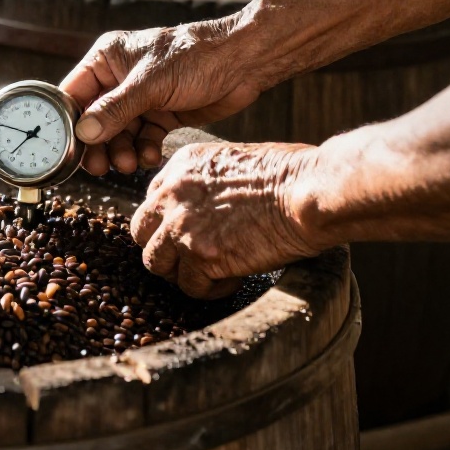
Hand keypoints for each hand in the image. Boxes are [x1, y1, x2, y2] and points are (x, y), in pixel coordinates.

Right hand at [60, 16, 273, 175]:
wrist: (243, 62)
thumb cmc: (195, 57)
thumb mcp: (151, 85)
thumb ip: (115, 110)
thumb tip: (84, 134)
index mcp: (106, 59)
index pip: (74, 94)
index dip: (69, 122)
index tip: (68, 149)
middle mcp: (119, 78)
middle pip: (95, 119)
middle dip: (99, 144)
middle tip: (99, 167)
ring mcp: (140, 98)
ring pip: (119, 133)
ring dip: (122, 150)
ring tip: (130, 163)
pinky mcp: (161, 114)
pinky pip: (142, 137)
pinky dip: (143, 149)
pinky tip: (149, 156)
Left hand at [132, 141, 325, 297]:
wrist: (307, 190)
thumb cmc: (290, 173)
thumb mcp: (236, 160)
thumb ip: (209, 181)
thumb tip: (210, 202)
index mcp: (181, 166)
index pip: (154, 200)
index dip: (170, 220)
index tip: (191, 231)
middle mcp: (173, 195)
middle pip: (143, 232)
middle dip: (164, 247)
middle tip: (194, 255)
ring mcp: (182, 226)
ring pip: (157, 263)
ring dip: (182, 271)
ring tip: (214, 270)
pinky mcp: (201, 256)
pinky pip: (191, 286)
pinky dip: (211, 289)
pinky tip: (235, 278)